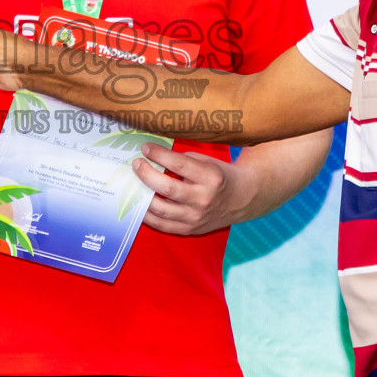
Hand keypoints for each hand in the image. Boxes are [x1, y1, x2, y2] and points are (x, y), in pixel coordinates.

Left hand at [133, 143, 254, 234]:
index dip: (159, 155)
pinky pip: (163, 225)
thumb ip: (183, 160)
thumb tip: (153, 157)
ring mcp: (196, 217)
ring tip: (134, 183)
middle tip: (137, 164)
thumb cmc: (220, 177)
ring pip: (161, 209)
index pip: (179, 164)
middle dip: (146, 174)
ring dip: (142, 195)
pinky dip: (147, 215)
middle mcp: (203, 199)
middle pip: (167, 188)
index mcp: (211, 178)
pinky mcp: (190, 229)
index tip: (146, 148)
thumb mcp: (207, 162)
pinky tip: (140, 204)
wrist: (241, 199)